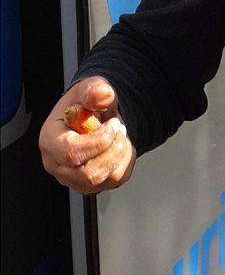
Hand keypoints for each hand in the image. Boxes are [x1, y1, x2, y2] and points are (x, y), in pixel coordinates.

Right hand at [39, 77, 136, 195]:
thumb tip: (102, 95)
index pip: (71, 152)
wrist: (93, 117)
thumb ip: (94, 90)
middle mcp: (57, 164)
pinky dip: (125, 162)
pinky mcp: (89, 185)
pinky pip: (115, 181)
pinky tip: (118, 146)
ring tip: (118, 136)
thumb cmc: (85, 105)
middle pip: (87, 174)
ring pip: (103, 180)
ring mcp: (72, 178)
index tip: (113, 124)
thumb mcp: (89, 89)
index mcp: (50, 141)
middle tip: (119, 129)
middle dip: (113, 150)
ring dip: (121, 154)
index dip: (99, 140)